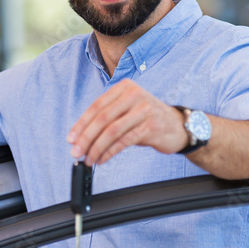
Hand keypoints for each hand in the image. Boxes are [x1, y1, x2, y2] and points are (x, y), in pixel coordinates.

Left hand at [66, 79, 187, 165]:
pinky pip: (124, 141)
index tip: (71, 139)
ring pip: (112, 131)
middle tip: (76, 152)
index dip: (81, 124)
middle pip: (102, 119)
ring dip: (96, 148)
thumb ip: (108, 117)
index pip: (96, 106)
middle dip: (86, 138)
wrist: (177, 126)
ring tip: (88, 159)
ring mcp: (144, 109)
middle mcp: (134, 94)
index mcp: (124, 87)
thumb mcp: (127, 111)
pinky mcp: (151, 126)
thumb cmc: (147, 119)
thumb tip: (81, 137)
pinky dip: (110, 152)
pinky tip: (102, 159)